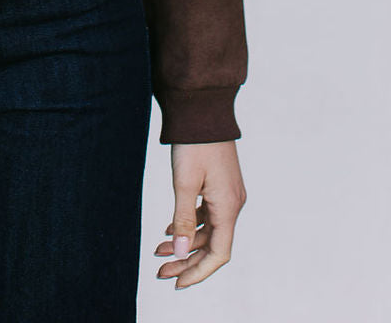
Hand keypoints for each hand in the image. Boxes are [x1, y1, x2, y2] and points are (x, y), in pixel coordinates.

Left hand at [154, 141, 246, 287]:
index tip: (176, 282)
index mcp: (228, 207)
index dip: (198, 272)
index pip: (218, 254)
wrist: (203, 108)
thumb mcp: (184, 183)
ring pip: (208, 230)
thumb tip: (180, 253)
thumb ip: (183, 220)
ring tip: (158, 251)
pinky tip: (169, 230)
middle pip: (213, 245)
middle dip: (187, 261)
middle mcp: (233, 204)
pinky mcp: (220, 184)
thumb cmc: (194, 143)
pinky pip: (207, 215)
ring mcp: (227, 194)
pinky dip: (190, 226)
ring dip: (186, 243)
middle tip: (161, 270)